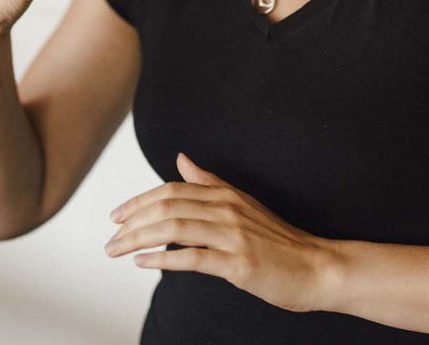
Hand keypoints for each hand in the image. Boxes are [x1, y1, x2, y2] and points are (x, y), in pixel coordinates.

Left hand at [106, 153, 335, 313]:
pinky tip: (144, 264)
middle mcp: (227, 210)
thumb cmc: (279, 241)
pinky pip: (193, 258)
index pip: (172, 189)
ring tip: (117, 251)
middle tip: (110, 238)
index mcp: (226, 195)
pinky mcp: (239, 264)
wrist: (318, 268)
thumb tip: (182, 159)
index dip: (140, 200)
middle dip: (132, 221)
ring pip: (174, 228)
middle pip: (167, 206)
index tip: (117, 216)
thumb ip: (209, 183)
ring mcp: (233, 236)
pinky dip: (164, 259)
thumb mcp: (243, 205)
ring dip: (138, 240)